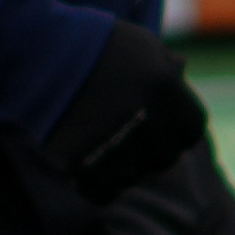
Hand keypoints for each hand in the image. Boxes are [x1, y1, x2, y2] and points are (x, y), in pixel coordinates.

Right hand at [43, 20, 210, 205]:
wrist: (42, 54)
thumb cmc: (96, 43)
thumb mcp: (142, 44)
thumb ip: (167, 65)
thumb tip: (183, 73)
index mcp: (169, 95)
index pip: (193, 129)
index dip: (177, 124)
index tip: (157, 119)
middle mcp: (150, 128)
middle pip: (166, 156)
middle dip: (151, 144)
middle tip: (124, 126)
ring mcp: (119, 152)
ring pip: (135, 175)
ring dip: (124, 163)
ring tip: (101, 137)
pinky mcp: (87, 169)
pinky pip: (105, 191)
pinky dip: (98, 181)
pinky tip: (86, 158)